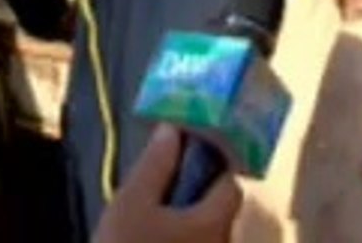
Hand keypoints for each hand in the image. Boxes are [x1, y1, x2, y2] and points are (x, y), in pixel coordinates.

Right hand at [93, 125, 241, 242]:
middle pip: (221, 214)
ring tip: (152, 222)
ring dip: (190, 226)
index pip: (230, 185)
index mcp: (213, 222)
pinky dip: (185, 242)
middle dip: (198, 199)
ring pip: (209, 238)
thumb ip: (156, 165)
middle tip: (162, 191)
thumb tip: (173, 130)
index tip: (186, 160)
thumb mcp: (131, 202)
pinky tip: (154, 241)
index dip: (212, 168)